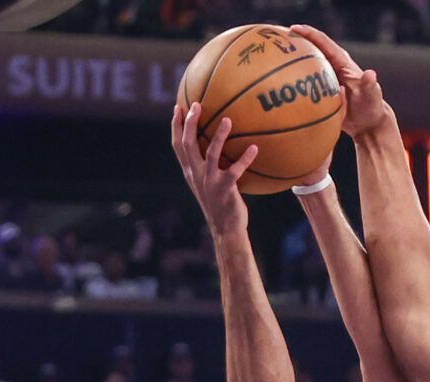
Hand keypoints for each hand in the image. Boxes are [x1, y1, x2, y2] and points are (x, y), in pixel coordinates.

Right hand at [170, 102, 255, 237]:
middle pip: (187, 144)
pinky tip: (254, 148)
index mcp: (190, 172)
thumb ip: (207, 166)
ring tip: (228, 119)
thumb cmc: (219, 204)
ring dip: (220, 135)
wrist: (225, 229)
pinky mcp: (225, 188)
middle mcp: (196, 174)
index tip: (177, 107)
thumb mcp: (208, 184)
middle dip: (189, 122)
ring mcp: (210, 181)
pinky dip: (245, 158)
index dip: (175, 126)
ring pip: (211, 152)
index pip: (177, 145)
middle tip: (196, 104)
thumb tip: (216, 147)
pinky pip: (236, 170)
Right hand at [290, 26, 391, 136]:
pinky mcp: (324, 88)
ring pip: (309, 62)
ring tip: (275, 52)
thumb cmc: (371, 109)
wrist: (368, 124)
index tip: (294, 29)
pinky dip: (296, 75)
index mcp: (343, 63)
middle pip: (314, 47)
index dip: (310, 34)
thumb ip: (369, 86)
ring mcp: (328, 76)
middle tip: (279, 36)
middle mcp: (334, 65)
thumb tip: (370, 74)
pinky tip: (281, 79)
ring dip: (294, 55)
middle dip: (298, 39)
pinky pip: (307, 78)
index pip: (325, 43)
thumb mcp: (371, 97)